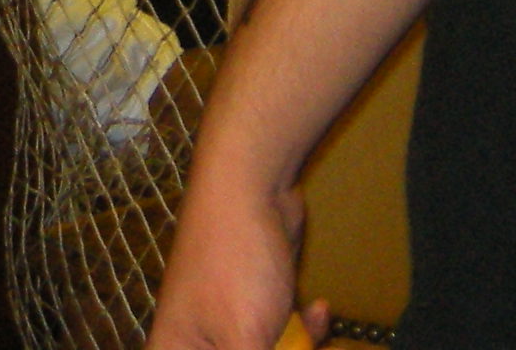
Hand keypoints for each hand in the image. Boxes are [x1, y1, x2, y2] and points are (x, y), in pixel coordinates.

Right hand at [145, 159, 319, 349]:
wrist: (251, 183)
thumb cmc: (234, 262)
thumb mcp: (246, 340)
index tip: (260, 348)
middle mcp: (195, 345)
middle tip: (294, 338)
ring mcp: (226, 325)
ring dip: (298, 347)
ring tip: (309, 326)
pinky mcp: (255, 305)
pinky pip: (281, 336)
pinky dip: (305, 330)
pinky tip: (320, 310)